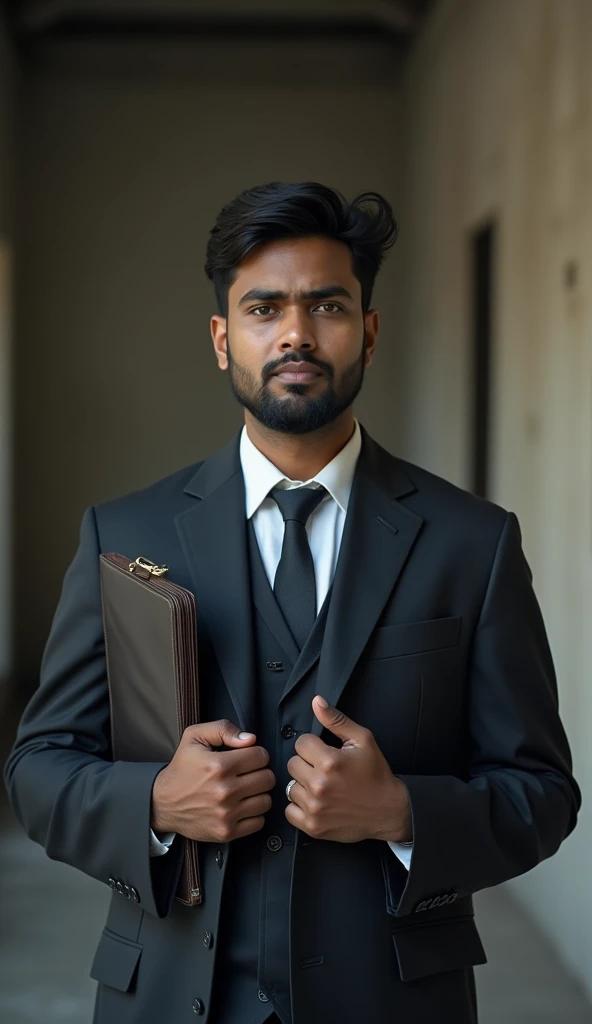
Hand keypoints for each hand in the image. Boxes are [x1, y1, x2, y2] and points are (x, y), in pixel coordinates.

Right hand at [151, 719, 275, 841]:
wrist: (162, 803)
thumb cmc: (182, 768)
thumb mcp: (194, 737)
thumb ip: (223, 729)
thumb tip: (250, 739)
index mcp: (219, 765)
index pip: (261, 756)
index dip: (256, 754)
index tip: (247, 758)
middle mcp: (225, 790)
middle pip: (268, 778)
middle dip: (260, 773)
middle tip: (247, 774)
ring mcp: (227, 813)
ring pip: (266, 800)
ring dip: (258, 794)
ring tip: (245, 790)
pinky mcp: (227, 832)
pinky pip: (259, 822)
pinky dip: (254, 814)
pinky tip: (242, 806)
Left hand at [284, 696, 410, 843]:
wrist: (388, 810)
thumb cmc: (376, 775)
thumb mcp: (362, 740)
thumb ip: (336, 720)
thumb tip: (317, 702)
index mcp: (330, 761)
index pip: (300, 742)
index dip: (313, 745)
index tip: (324, 753)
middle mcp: (319, 785)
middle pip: (292, 763)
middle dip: (307, 764)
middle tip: (325, 770)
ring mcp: (315, 808)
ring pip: (290, 786)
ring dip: (303, 785)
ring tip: (323, 786)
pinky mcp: (313, 826)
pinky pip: (289, 811)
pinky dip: (299, 807)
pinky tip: (316, 802)